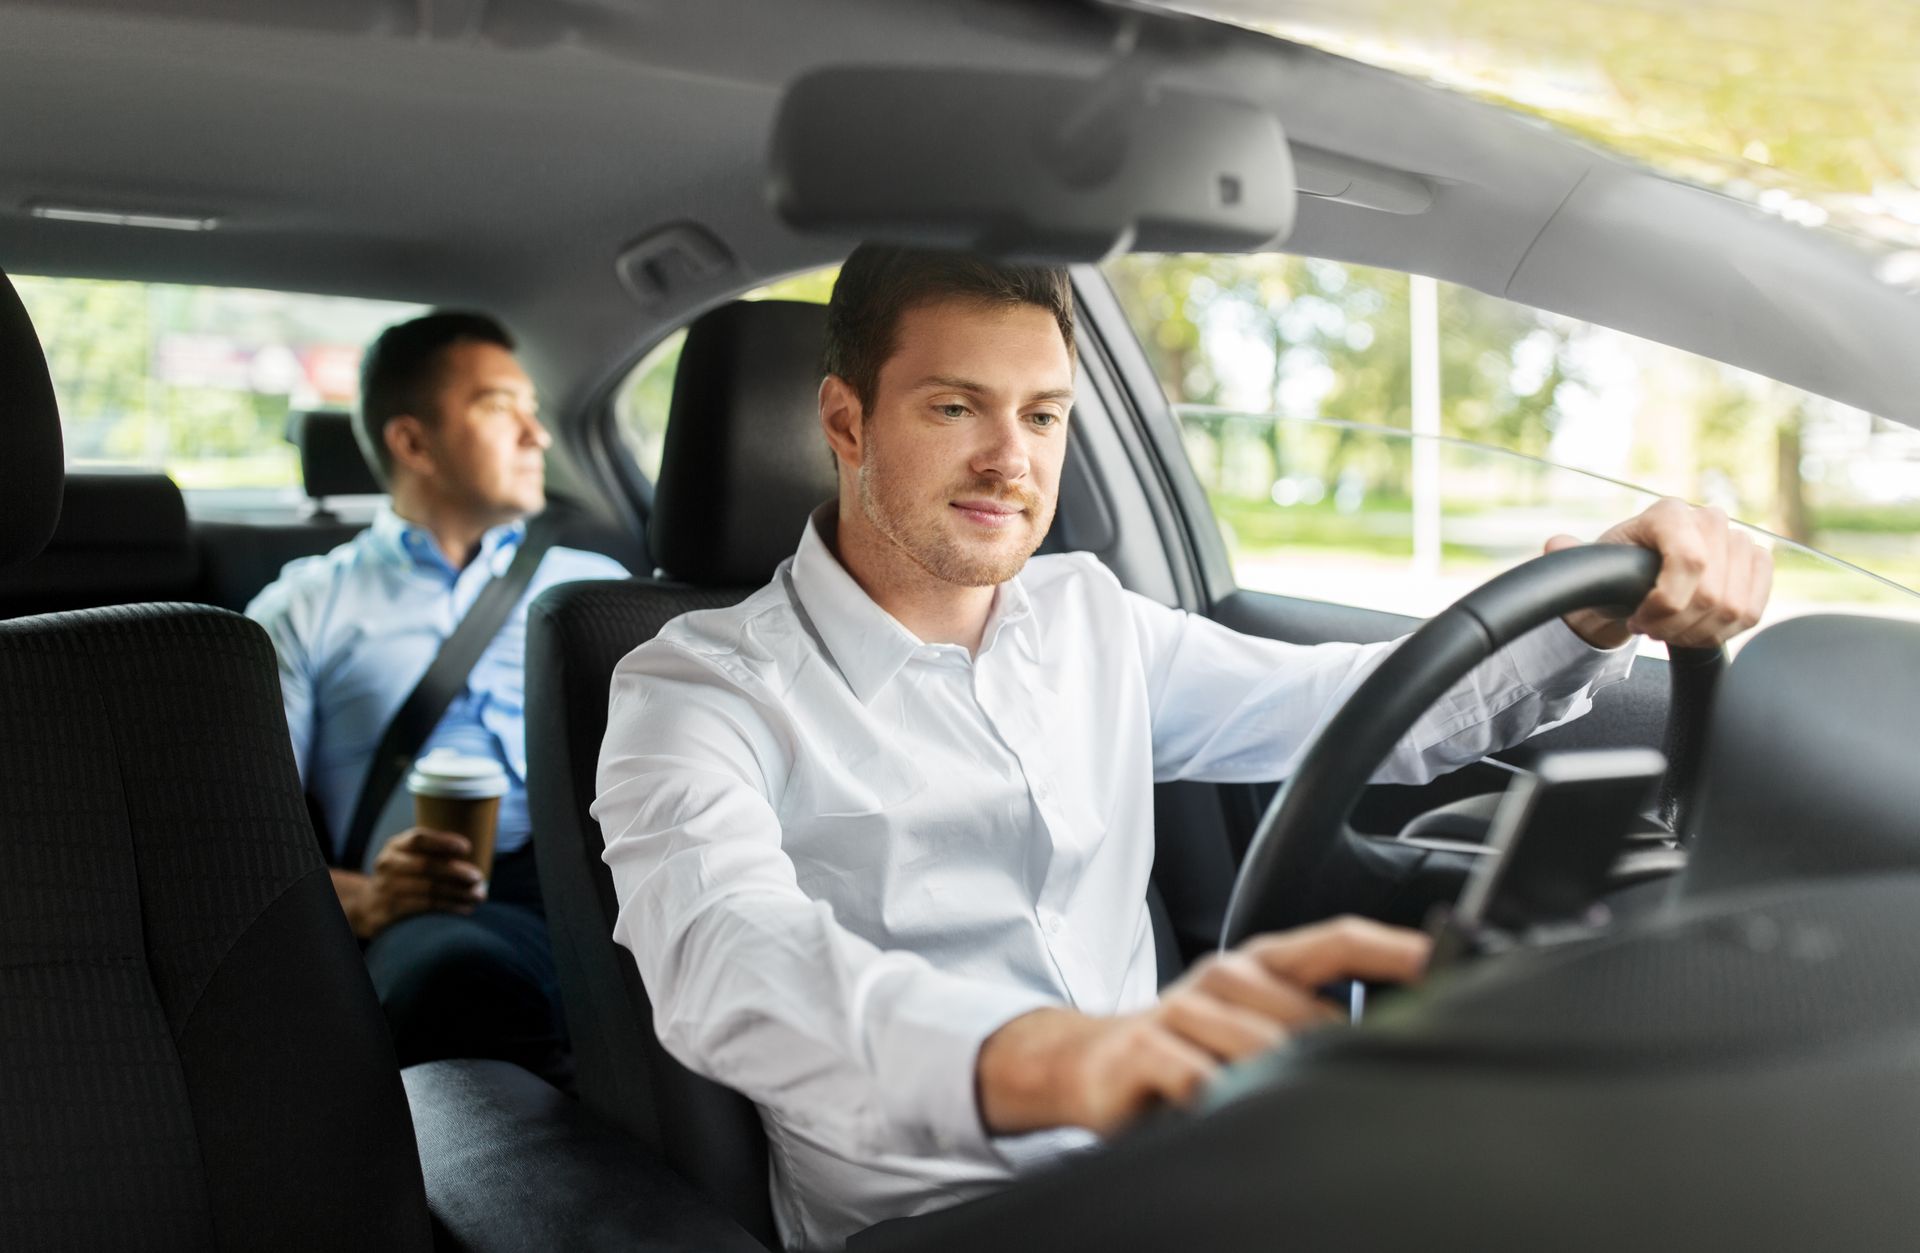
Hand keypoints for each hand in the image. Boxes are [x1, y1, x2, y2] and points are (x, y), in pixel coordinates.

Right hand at [332, 827, 485, 939]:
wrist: (368, 904)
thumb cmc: (403, 876)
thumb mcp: (408, 856)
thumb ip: (434, 851)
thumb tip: (481, 849)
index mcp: (396, 845)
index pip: (419, 838)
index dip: (444, 842)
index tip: (468, 847)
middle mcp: (388, 864)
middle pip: (425, 865)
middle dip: (456, 871)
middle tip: (478, 877)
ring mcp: (386, 888)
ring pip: (427, 890)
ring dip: (458, 893)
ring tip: (479, 895)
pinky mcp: (389, 910)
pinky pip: (424, 908)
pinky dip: (448, 907)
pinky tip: (465, 907)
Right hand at [976, 916, 1429, 1137]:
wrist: (1093, 1063)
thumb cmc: (1189, 1044)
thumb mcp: (1256, 1024)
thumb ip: (1315, 1021)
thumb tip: (1397, 1033)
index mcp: (1263, 964)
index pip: (1338, 941)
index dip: (1393, 949)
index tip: (1443, 960)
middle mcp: (1227, 976)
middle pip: (1310, 1016)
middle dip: (1329, 1055)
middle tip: (1320, 1085)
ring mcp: (1184, 1007)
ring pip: (1262, 1050)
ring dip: (1267, 1083)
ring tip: (1253, 1099)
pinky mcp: (1146, 1047)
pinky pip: (1203, 1080)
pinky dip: (1216, 1099)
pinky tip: (1212, 1106)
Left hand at [1549, 498, 1772, 650]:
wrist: (1644, 578)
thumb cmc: (1617, 573)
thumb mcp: (1591, 566)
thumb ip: (1572, 558)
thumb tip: (1556, 544)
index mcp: (1669, 513)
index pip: (1690, 561)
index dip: (1666, 604)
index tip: (1639, 621)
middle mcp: (1709, 519)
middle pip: (1712, 593)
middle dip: (1677, 626)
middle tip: (1652, 632)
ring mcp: (1738, 540)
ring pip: (1734, 607)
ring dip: (1699, 633)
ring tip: (1671, 633)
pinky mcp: (1758, 564)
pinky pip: (1752, 611)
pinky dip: (1723, 632)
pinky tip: (1696, 633)